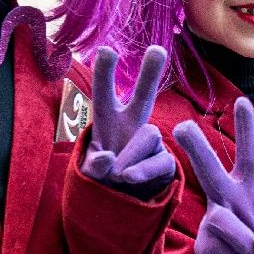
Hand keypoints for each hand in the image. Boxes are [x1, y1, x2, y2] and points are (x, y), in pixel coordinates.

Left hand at [80, 46, 176, 194]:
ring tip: (117, 175)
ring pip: (149, 134)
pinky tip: (129, 178)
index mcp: (107, 120)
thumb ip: (93, 167)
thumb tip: (108, 158)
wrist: (121, 203)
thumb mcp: (89, 174)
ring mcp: (150, 142)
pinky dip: (143, 170)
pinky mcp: (163, 161)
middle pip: (144, 95)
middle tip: (157, 50)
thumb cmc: (101, 179)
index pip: (104, 93)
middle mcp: (131, 124)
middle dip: (150, 73)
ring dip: (131, 154)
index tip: (106, 50)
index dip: (104, 73)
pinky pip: (159, 160)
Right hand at [174, 97, 253, 253]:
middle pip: (209, 170)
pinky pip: (225, 251)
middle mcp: (225, 198)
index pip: (249, 156)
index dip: (246, 130)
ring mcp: (211, 220)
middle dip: (196, 148)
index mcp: (248, 187)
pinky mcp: (203, 245)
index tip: (241, 101)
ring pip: (224, 222)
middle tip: (182, 126)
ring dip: (248, 247)